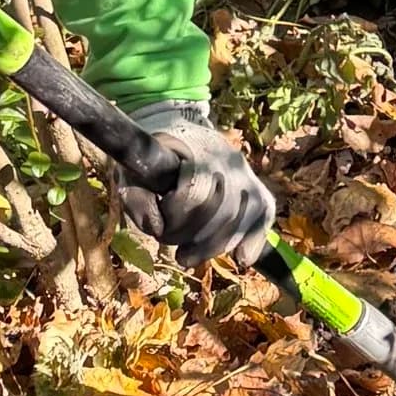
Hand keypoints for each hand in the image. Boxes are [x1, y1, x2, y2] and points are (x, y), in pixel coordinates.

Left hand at [116, 101, 275, 267]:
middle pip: (221, 212)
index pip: (195, 192)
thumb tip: (157, 229)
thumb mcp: (132, 172)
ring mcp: (246, 175)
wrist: (182, 137)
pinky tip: (241, 258)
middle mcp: (228, 159)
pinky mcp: (257, 190)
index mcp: (194, 148)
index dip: (175, 215)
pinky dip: (253, 240)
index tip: (160, 226)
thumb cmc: (153, 160)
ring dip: (213, 247)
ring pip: (242, 219)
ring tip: (187, 257)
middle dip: (190, 236)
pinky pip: (262, 217)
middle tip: (170, 244)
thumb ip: (137, 199)